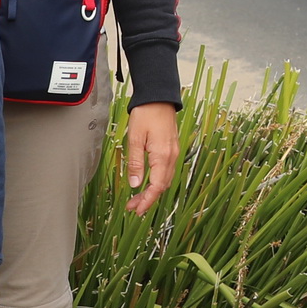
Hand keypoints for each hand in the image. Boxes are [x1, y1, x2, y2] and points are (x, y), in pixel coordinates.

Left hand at [120, 101, 179, 216]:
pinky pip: (167, 170)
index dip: (147, 201)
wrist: (158, 97)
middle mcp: (172, 156)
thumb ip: (136, 162)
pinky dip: (157, 180)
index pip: (157, 186)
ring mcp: (174, 152)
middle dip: (148, 199)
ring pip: (165, 179)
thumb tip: (135, 184)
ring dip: (152, 190)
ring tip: (137, 197)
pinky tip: (147, 181)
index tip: (136, 210)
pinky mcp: (172, 148)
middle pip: (162, 186)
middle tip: (132, 207)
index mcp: (163, 156)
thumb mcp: (135, 138)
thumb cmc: (146, 114)